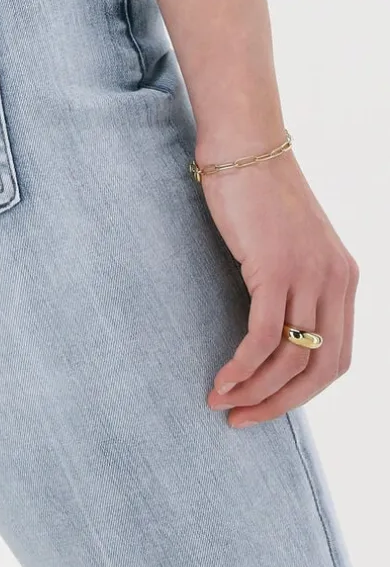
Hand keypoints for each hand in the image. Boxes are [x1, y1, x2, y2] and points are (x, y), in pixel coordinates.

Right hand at [198, 146, 359, 427]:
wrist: (243, 147)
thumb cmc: (255, 194)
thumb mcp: (287, 246)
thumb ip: (292, 285)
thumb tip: (272, 333)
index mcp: (344, 279)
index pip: (336, 359)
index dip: (302, 394)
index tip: (265, 407)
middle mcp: (336, 281)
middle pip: (321, 369)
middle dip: (281, 404)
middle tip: (243, 419)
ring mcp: (309, 274)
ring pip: (291, 359)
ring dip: (255, 389)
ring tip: (221, 400)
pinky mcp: (276, 268)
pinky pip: (264, 336)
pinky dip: (243, 365)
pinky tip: (221, 377)